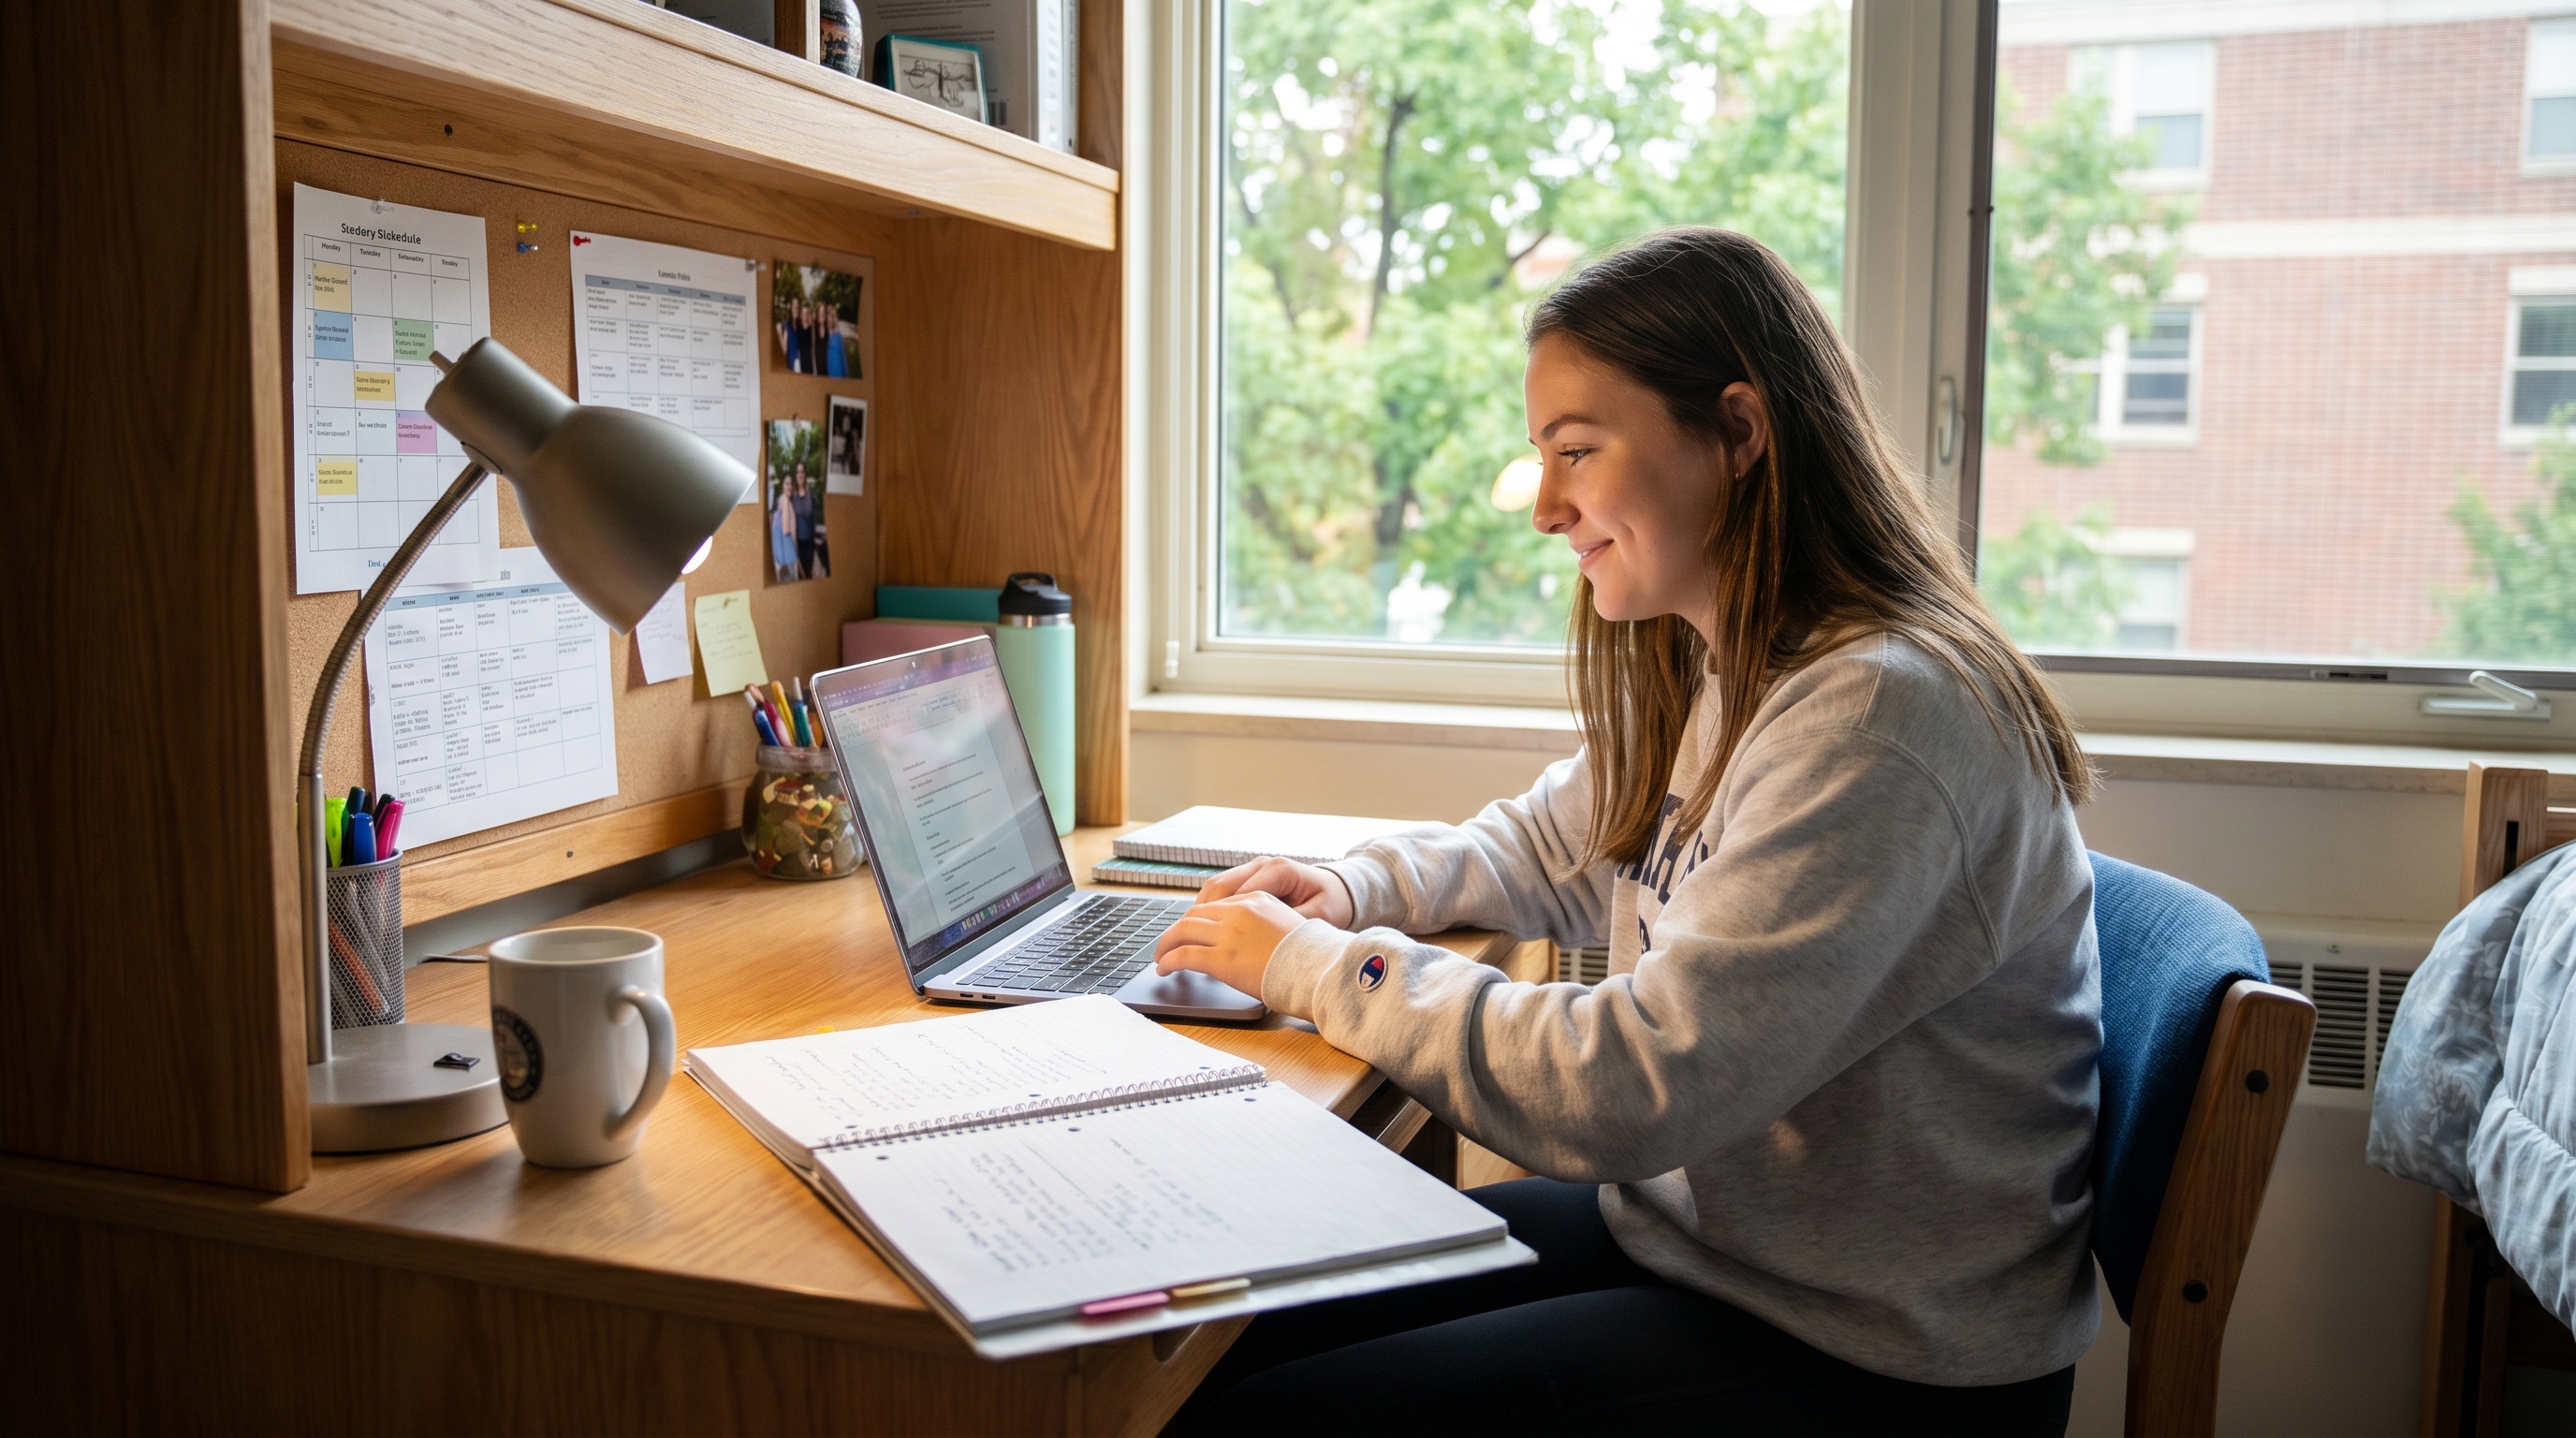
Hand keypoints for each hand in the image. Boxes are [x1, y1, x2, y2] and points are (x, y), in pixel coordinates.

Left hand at [1153, 891, 1307, 999]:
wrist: (1320, 968)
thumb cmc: (1311, 955)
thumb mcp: (1288, 926)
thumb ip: (1265, 926)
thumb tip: (1254, 942)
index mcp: (1256, 899)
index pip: (1216, 905)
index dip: (1198, 919)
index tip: (1191, 931)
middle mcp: (1239, 910)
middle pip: (1194, 914)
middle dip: (1177, 929)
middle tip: (1169, 943)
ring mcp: (1228, 933)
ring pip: (1183, 931)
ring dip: (1167, 943)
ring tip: (1161, 956)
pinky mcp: (1221, 958)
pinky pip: (1184, 955)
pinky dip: (1169, 961)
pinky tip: (1164, 969)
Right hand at [1198, 856, 1354, 927]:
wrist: (1336, 890)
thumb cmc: (1330, 902)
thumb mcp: (1319, 915)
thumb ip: (1291, 923)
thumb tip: (1267, 938)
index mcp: (1279, 870)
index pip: (1241, 891)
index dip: (1221, 915)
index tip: (1207, 937)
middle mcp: (1262, 865)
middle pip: (1221, 885)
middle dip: (1201, 912)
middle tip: (1185, 936)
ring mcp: (1253, 870)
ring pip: (1216, 886)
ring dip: (1200, 909)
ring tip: (1187, 933)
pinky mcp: (1248, 879)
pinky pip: (1221, 890)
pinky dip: (1208, 907)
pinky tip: (1200, 927)